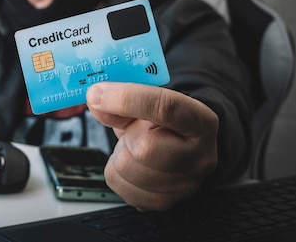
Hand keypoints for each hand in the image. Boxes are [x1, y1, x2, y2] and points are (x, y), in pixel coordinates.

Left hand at [86, 82, 218, 210]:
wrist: (180, 147)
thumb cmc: (164, 123)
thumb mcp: (148, 102)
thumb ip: (122, 101)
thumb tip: (95, 100)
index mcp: (200, 121)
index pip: (165, 108)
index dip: (126, 99)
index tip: (97, 94)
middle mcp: (199, 157)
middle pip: (144, 148)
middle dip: (127, 137)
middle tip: (132, 132)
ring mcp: (185, 185)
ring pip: (126, 168)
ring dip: (120, 154)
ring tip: (135, 148)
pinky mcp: (164, 202)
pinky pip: (119, 186)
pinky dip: (117, 172)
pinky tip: (133, 164)